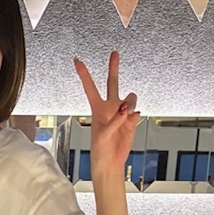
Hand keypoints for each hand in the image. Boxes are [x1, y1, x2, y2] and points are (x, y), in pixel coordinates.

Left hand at [74, 51, 139, 178]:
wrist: (111, 162)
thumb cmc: (100, 150)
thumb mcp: (102, 135)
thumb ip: (114, 121)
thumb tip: (125, 109)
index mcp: (97, 109)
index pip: (90, 87)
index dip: (84, 74)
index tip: (77, 60)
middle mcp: (109, 107)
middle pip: (112, 82)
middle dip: (113, 67)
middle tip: (114, 52)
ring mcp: (121, 113)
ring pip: (130, 97)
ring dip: (130, 104)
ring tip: (125, 116)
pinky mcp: (131, 120)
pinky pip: (136, 111)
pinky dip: (134, 116)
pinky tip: (130, 122)